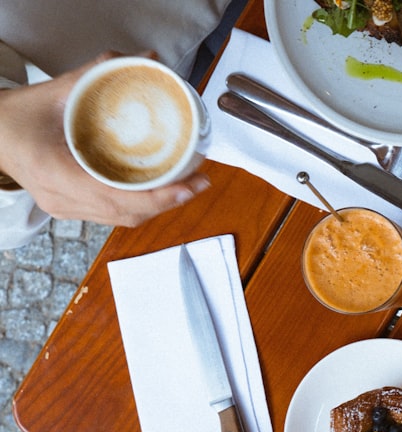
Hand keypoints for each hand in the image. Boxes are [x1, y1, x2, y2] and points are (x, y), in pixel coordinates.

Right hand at [0, 52, 209, 227]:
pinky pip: (113, 215)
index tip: (187, 186)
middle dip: (168, 201)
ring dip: (159, 206)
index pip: (114, 197)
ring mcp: (65, 209)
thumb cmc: (15, 117)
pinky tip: (162, 193)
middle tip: (200, 181)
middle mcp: (61, 199)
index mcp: (54, 173)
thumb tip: (143, 60)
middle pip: (126, 213)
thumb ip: (96, 75)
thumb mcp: (54, 92)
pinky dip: (141, 205)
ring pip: (122, 218)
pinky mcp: (71, 209)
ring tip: (189, 187)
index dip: (156, 197)